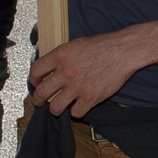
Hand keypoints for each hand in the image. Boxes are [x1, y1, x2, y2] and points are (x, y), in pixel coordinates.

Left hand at [24, 29, 150, 118]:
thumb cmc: (102, 46)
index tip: (36, 83)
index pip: (35, 71)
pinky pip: (75, 113)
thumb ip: (61, 56)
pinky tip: (79, 107)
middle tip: (40, 102)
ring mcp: (77, 87)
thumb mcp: (76, 44)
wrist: (123, 51)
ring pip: (55, 108)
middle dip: (38, 100)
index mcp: (60, 56)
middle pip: (41, 93)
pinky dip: (76, 112)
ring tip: (58, 108)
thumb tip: (50, 68)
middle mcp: (65, 72)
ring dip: (55, 109)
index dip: (33, 80)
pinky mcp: (90, 98)